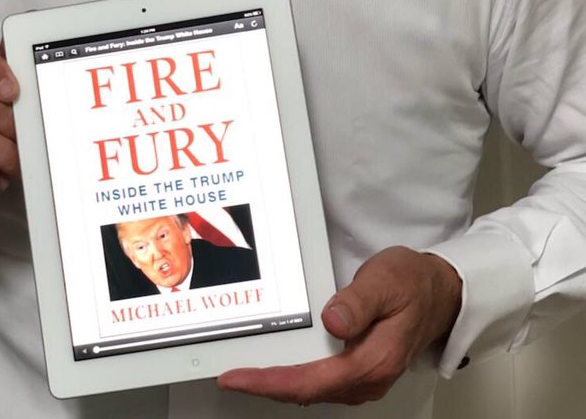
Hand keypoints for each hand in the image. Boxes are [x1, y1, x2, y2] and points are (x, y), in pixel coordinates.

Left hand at [218, 246, 461, 406]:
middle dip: (267, 385)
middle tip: (231, 375)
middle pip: (306, 391)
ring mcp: (363, 376)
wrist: (440, 291)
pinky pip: (321, 380)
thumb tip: (333, 321)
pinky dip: (295, 376)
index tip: (239, 377)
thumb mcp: (386, 281)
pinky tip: (279, 365)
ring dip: (279, 383)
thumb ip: (359, 302)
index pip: (311, 381)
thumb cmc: (413, 283)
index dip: (271, 382)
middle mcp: (367, 377)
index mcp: (372, 360)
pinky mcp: (360, 368)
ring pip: (312, 389)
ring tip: (246, 372)